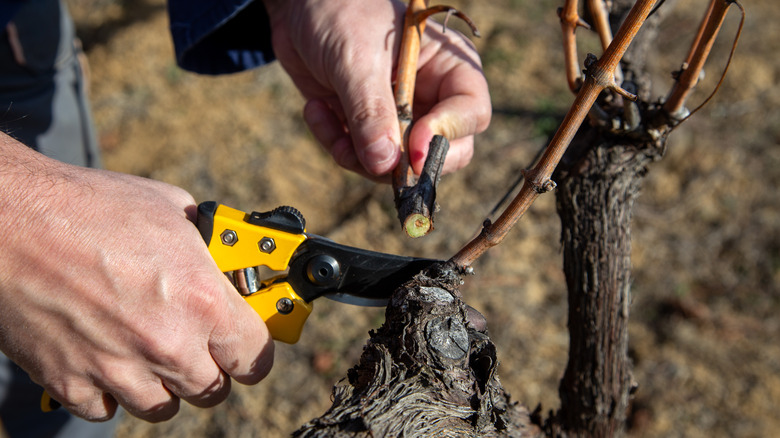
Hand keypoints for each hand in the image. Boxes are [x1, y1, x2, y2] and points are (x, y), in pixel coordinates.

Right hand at [0, 137, 273, 421]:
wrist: (11, 219)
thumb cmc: (89, 206)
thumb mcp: (171, 209)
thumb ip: (206, 246)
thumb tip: (224, 258)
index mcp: (202, 300)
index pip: (254, 355)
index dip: (252, 350)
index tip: (243, 346)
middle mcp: (166, 342)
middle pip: (212, 389)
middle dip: (208, 368)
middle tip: (195, 346)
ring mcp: (118, 368)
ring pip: (163, 407)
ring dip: (162, 384)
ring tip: (148, 351)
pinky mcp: (71, 382)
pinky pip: (107, 410)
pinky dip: (110, 391)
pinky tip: (106, 358)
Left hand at [263, 0, 490, 179]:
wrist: (298, 7)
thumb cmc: (338, 12)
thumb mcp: (355, 58)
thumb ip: (371, 111)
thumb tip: (385, 164)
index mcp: (449, 66)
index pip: (471, 113)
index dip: (446, 136)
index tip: (410, 150)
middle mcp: (433, 96)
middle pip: (445, 152)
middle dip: (403, 162)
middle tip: (369, 157)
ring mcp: (402, 117)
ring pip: (399, 166)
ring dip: (358, 155)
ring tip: (322, 116)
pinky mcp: (370, 129)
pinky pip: (364, 159)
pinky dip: (337, 144)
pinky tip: (316, 110)